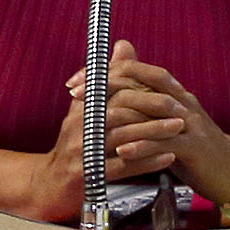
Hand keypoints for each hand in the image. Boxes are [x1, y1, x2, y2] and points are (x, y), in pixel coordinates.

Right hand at [23, 40, 191, 220]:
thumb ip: (107, 80)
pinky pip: (122, 167)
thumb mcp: (88, 109)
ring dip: (154, 132)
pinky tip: (168, 156)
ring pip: (122, 138)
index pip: (111, 90)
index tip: (168, 86)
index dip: (141, 87)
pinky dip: (147, 161)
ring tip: (179, 128)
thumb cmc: (77, 143)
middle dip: (152, 109)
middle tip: (180, 109)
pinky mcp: (87, 176)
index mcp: (81, 109)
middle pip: (119, 112)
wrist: (50, 184)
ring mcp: (82, 153)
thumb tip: (124, 45)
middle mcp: (79, 128)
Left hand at [85, 42, 229, 206]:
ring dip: (120, 113)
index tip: (77, 80)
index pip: (137, 69)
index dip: (106, 71)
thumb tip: (112, 92)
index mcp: (173, 93)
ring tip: (90, 120)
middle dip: (105, 86)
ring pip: (153, 108)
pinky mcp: (194, 147)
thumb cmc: (194, 148)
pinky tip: (122, 150)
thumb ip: (142, 104)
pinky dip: (143, 145)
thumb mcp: (165, 122)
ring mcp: (189, 123)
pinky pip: (166, 142)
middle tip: (76, 94)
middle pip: (142, 82)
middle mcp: (181, 102)